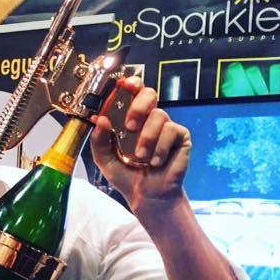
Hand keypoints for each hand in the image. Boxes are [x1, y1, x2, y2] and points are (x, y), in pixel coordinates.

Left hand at [90, 77, 191, 217]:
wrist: (146, 195)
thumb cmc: (126, 175)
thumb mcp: (104, 159)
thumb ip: (99, 140)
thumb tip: (100, 119)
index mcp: (129, 119)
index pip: (131, 94)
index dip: (129, 84)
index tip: (124, 84)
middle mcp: (148, 119)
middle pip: (149, 93)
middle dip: (138, 106)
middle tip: (129, 126)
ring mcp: (165, 126)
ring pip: (159, 115)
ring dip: (147, 138)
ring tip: (140, 158)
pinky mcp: (180, 137)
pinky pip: (171, 131)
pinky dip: (160, 148)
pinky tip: (156, 162)